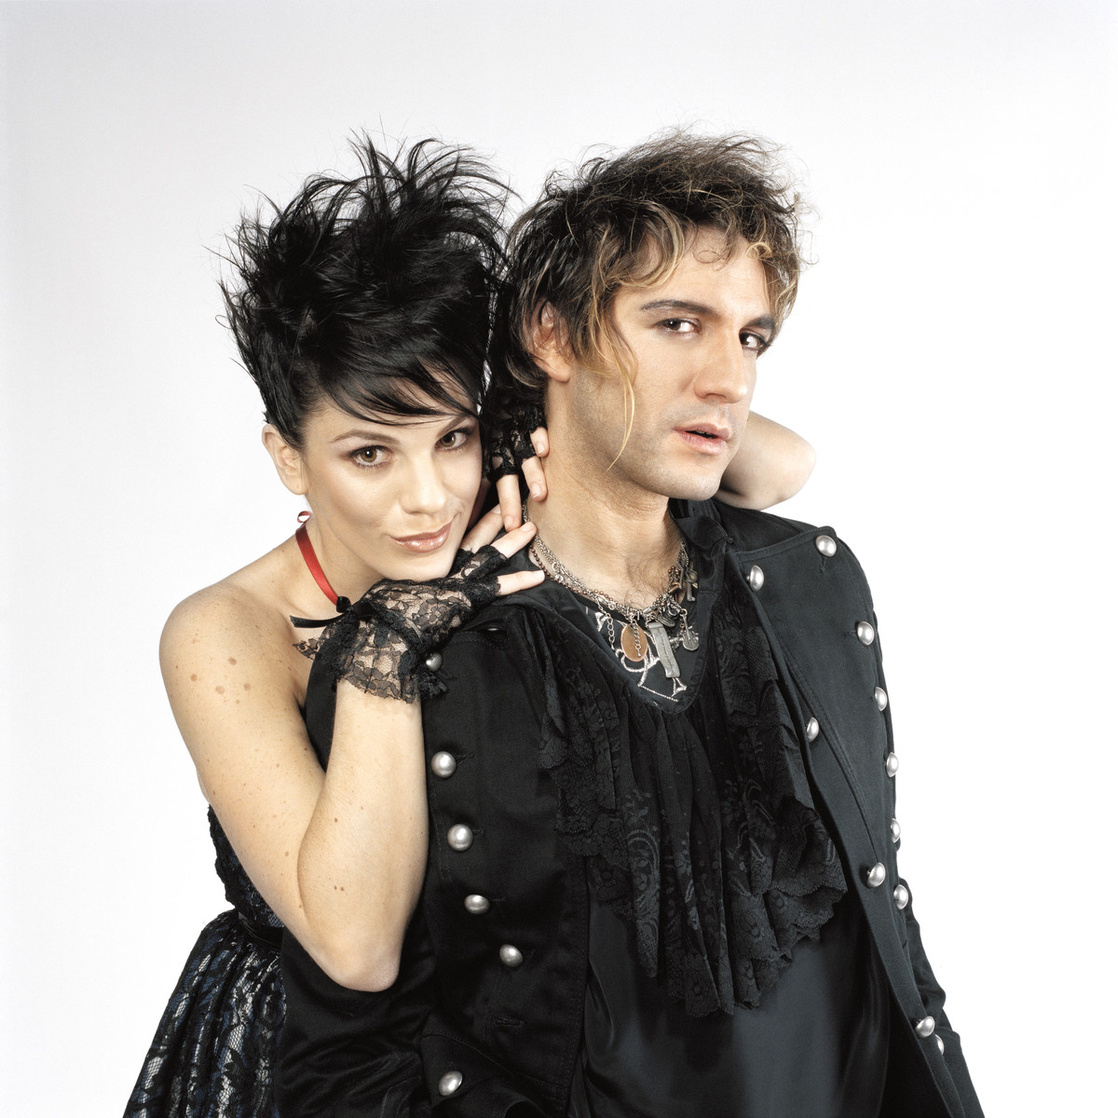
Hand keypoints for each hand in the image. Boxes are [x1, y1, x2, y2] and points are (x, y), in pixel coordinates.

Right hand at [306, 520, 542, 701]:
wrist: (389, 630)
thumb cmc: (386, 612)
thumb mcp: (395, 591)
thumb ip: (407, 584)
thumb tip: (405, 584)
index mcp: (431, 562)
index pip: (453, 534)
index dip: (467, 518)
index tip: (479, 499)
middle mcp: (446, 566)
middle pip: (474, 535)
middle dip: (493, 517)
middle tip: (509, 502)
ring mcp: (459, 580)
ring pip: (492, 554)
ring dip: (512, 541)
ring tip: (530, 529)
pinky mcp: (469, 598)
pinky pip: (500, 587)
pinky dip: (520, 581)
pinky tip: (538, 576)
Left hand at [486, 402, 548, 530]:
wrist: (512, 364)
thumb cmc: (511, 393)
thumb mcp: (506, 420)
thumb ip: (517, 444)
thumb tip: (529, 469)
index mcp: (497, 440)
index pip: (498, 473)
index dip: (503, 498)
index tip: (507, 523)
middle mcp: (505, 434)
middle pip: (507, 470)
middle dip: (510, 498)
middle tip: (512, 524)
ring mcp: (516, 419)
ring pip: (523, 450)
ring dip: (531, 473)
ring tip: (540, 494)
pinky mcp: (527, 402)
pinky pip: (533, 420)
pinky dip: (538, 434)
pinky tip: (544, 449)